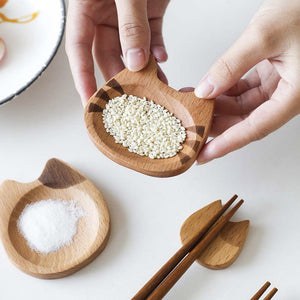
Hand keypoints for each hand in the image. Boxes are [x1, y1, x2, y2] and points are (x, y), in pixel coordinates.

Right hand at [66, 0, 168, 104]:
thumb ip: (131, 25)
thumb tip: (135, 61)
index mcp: (86, 8)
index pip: (79, 49)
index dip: (82, 77)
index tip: (90, 100)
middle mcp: (105, 16)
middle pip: (108, 56)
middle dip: (120, 76)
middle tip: (130, 95)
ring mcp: (128, 17)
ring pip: (132, 52)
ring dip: (144, 69)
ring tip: (154, 84)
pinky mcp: (150, 15)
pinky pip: (152, 39)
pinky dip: (157, 51)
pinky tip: (161, 57)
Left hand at [193, 0, 299, 163]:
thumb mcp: (264, 35)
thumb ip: (232, 65)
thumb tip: (206, 89)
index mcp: (294, 95)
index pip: (254, 128)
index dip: (226, 144)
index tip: (204, 156)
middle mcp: (287, 94)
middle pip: (246, 119)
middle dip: (216, 124)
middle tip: (191, 127)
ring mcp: (279, 84)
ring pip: (243, 105)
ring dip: (217, 106)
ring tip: (192, 104)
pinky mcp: (271, 73)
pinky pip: (244, 89)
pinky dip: (224, 90)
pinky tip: (207, 89)